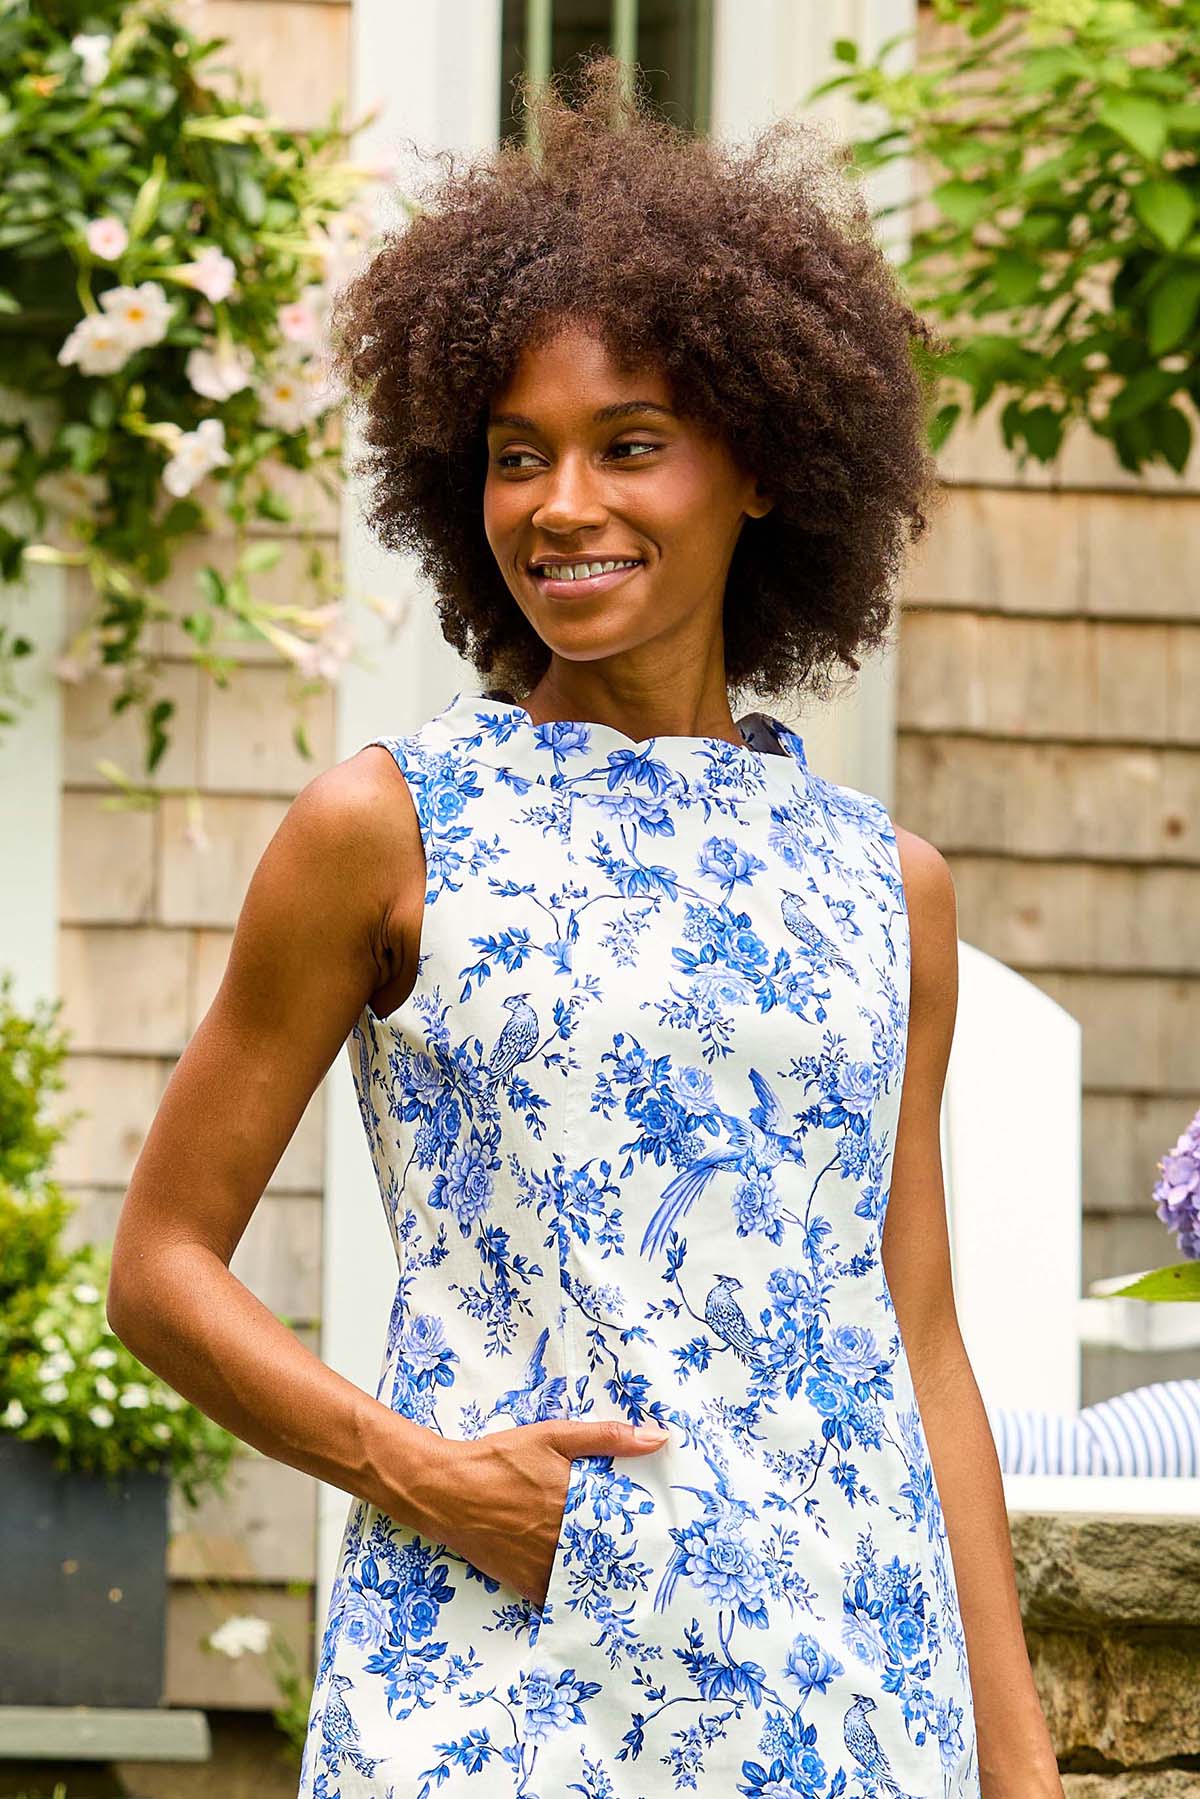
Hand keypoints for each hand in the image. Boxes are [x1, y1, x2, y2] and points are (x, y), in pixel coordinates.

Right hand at [426, 1416, 669, 1607]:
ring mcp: (543, 1566)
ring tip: (631, 1589)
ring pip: (587, 1582)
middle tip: (656, 1569)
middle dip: (632, 1561)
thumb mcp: (553, 1437)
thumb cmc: (500, 1460)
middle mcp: (565, 1540)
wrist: (446, 1490)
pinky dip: (572, 1601)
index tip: (668, 1540)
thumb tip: (657, 1438)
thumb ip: (606, 1437)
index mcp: (577, 1503)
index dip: (649, 1534)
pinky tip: (588, 1603)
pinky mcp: (523, 1583)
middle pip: (611, 1557)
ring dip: (606, 1583)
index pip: (628, 1527)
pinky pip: (557, 1600)